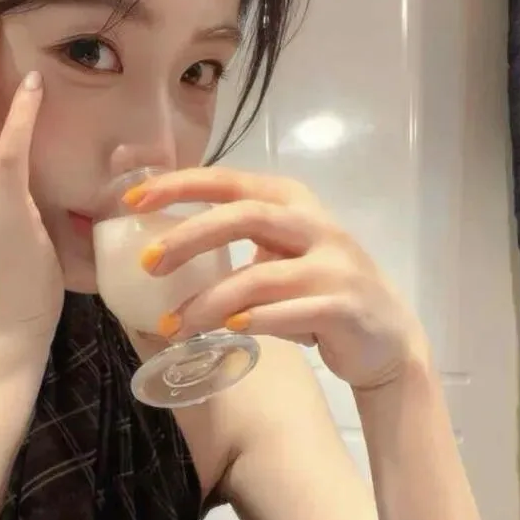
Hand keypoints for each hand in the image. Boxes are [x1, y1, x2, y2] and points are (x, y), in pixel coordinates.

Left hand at [126, 166, 427, 390]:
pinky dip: (254, 322)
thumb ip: (238, 240)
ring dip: (209, 303)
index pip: (229, 180)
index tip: (133, 199)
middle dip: (189, 237)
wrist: (386, 339)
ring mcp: (335, 266)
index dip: (180, 186)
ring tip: (173, 327)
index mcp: (292, 201)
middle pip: (244, 216)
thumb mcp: (280, 253)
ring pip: (259, 277)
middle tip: (148, 264)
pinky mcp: (345, 307)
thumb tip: (163, 244)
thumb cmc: (319, 290)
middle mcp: (316, 225)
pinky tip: (228, 331)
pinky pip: (289, 314)